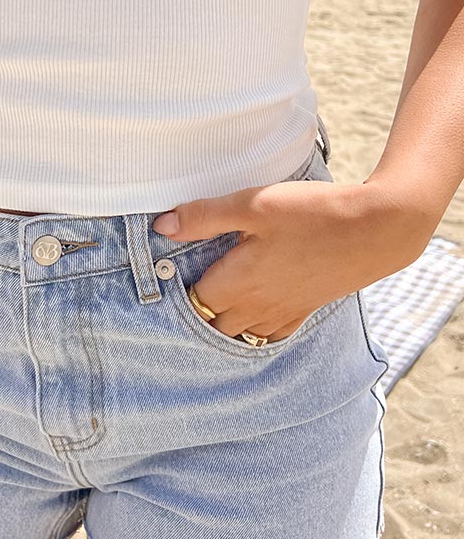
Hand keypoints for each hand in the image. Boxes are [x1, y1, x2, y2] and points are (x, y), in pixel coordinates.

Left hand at [152, 177, 431, 341]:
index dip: (176, 290)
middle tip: (183, 292)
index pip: (193, 302)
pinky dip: (255, 330)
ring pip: (241, 335)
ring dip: (223, 324)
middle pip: (213, 326)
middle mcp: (258, 306)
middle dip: (196, 314)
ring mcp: (284, 311)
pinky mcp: (306, 309)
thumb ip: (205, 217)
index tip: (165, 276)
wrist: (377, 229)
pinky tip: (252, 315)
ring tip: (211, 304)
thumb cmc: (312, 213)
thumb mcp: (254, 203)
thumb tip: (162, 225)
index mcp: (239, 282)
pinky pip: (272, 335)